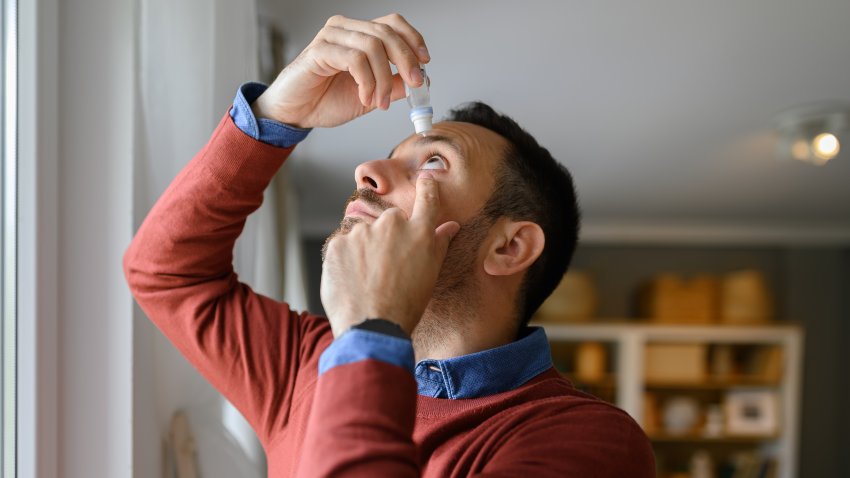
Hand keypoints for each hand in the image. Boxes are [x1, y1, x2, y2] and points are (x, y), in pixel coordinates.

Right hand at [252, 13, 429, 128]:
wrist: (296, 113)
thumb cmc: (326, 100)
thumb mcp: (371, 96)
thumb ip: (394, 86)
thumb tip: (422, 81)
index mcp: (358, 34)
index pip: (392, 23)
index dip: (412, 39)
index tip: (425, 62)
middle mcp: (345, 29)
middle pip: (386, 33)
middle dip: (406, 60)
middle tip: (415, 85)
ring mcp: (331, 37)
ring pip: (373, 46)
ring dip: (384, 79)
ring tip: (380, 102)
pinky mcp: (319, 51)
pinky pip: (355, 60)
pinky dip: (367, 82)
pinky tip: (365, 98)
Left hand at [320, 175, 459, 336]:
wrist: (372, 327)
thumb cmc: (407, 305)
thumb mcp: (431, 274)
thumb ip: (439, 243)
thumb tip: (450, 226)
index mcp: (419, 231)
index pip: (427, 198)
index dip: (427, 187)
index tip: (425, 180)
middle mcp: (392, 224)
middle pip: (389, 222)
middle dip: (387, 238)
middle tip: (387, 268)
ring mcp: (362, 232)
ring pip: (363, 235)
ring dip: (364, 250)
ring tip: (368, 280)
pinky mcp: (337, 244)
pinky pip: (343, 248)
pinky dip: (345, 261)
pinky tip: (352, 281)